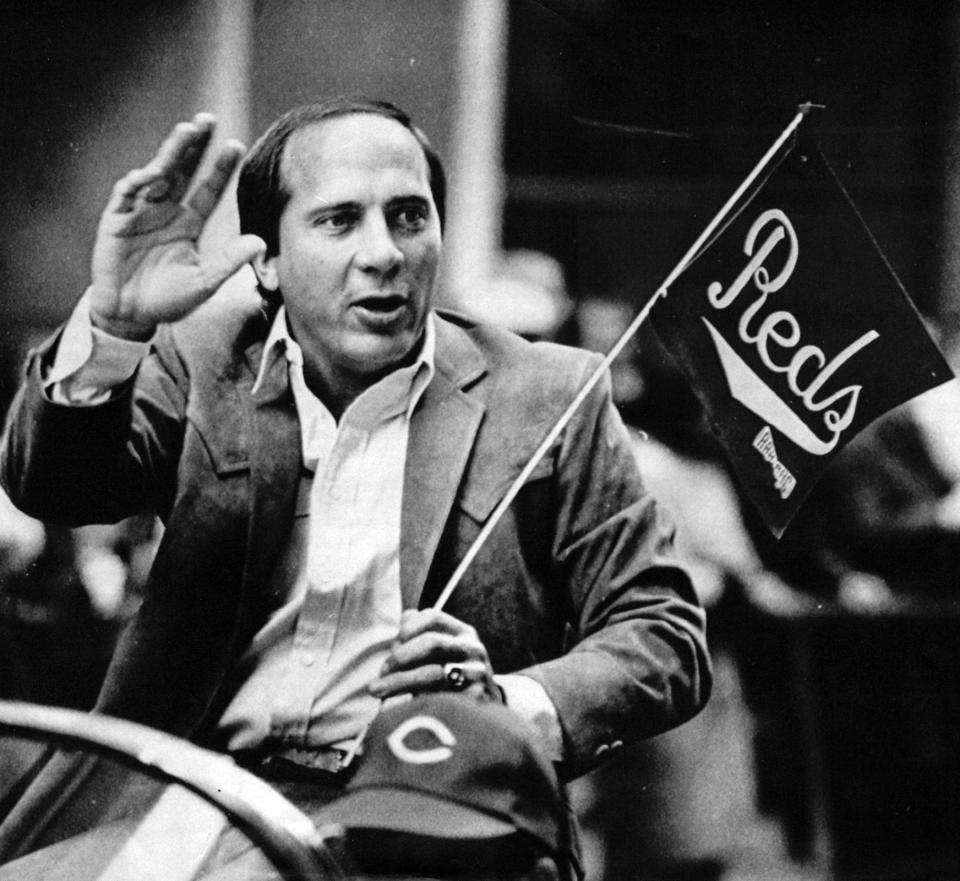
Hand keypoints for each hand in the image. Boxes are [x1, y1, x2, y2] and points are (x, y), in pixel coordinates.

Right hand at [89, 113, 265, 339]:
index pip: (208, 189)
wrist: (133, 316)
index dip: (221, 169)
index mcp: (189, 222)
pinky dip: (137, 183)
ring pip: (156, 174)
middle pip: (182, 171)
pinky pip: (126, 196)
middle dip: (193, 146)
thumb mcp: (205, 281)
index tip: (236, 146)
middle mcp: (166, 211)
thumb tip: (260, 241)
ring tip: (185, 132)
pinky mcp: (116, 222)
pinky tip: (151, 172)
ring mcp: (140, 213)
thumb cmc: (170, 299)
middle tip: (207, 120)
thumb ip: (230, 261)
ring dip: (170, 153)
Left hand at [369, 609, 503, 702]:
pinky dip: (415, 702)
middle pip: (432, 642)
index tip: (392, 645)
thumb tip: (406, 615)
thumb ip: (422, 634)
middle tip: (382, 671)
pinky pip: (437, 700)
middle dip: (401, 656)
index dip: (408, 628)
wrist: (484, 716)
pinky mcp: (474, 703)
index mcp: (463, 633)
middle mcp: (473, 649)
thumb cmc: (454, 679)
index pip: (432, 616)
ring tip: (378, 690)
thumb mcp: (443, 653)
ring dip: (400, 681)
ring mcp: (476, 675)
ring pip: (433, 674)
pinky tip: (402, 707)